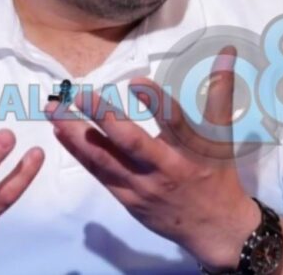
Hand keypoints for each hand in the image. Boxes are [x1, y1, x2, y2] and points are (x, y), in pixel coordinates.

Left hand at [46, 47, 259, 270]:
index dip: (156, 103)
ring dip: (76, 134)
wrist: (213, 229)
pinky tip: (61, 133)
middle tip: (80, 94)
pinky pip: (98, 173)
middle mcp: (165, 169)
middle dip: (103, 117)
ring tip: (55, 109)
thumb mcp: (223, 135)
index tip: (135, 82)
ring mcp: (142, 186)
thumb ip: (220, 92)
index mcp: (192, 151)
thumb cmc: (218, 175)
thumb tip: (227, 52)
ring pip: (105, 159)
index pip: (175, 123)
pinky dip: (79, 152)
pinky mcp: (126, 198)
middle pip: (131, 143)